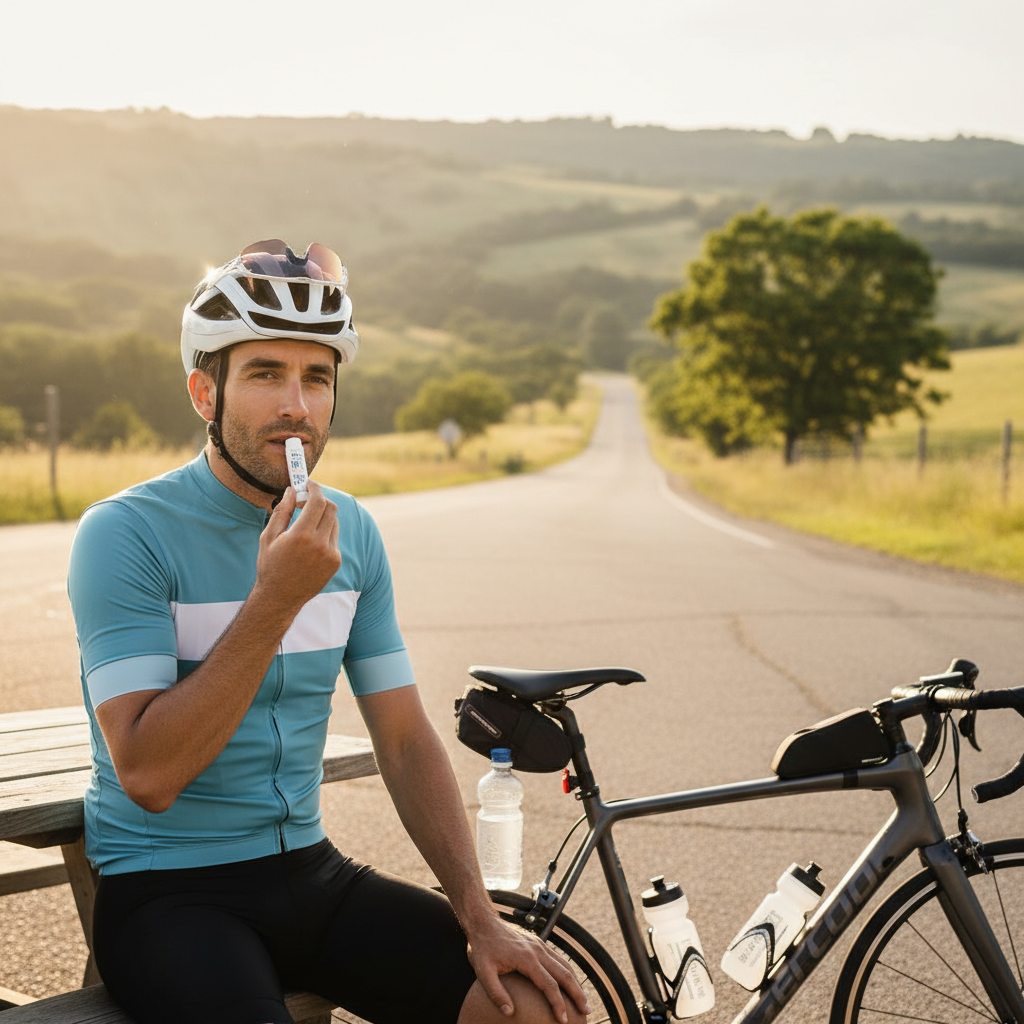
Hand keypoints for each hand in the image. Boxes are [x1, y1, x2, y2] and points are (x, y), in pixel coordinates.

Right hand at [254, 481, 340, 613]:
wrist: (280, 597)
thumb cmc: (270, 565)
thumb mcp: (269, 536)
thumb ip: (282, 511)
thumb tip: (291, 490)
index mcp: (301, 536)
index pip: (318, 501)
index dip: (314, 488)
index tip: (308, 484)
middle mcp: (320, 544)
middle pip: (331, 508)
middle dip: (320, 500)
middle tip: (306, 501)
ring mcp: (331, 554)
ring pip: (334, 522)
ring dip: (322, 516)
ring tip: (305, 523)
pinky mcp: (336, 562)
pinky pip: (334, 538)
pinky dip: (324, 533)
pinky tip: (309, 543)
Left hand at [466, 916, 589, 1021]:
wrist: (483, 922)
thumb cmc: (482, 947)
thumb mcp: (483, 972)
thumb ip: (496, 993)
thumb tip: (509, 1013)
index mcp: (527, 959)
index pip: (549, 985)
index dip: (558, 1004)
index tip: (563, 1020)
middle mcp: (537, 950)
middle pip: (564, 974)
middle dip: (577, 994)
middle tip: (586, 1012)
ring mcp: (539, 945)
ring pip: (564, 964)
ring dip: (576, 983)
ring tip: (583, 1000)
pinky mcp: (537, 943)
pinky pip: (558, 958)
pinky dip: (567, 971)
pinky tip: (569, 981)